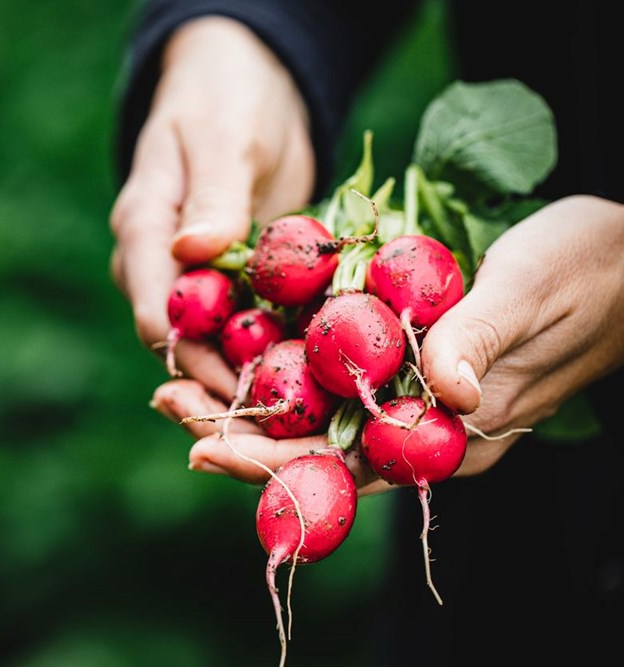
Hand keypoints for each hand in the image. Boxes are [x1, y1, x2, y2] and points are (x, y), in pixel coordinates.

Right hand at [109, 16, 315, 398]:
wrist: (244, 88)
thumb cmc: (227, 100)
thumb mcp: (224, 138)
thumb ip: (212, 195)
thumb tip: (193, 251)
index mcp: (145, 233)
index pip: (157, 313)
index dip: (194, 359)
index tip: (241, 390)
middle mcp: (160, 267)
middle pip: (183, 346)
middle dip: (223, 388)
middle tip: (276, 427)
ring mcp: (195, 279)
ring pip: (215, 346)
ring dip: (252, 381)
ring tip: (301, 416)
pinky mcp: (233, 282)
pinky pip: (249, 327)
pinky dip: (276, 352)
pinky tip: (315, 377)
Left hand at [151, 195, 623, 495]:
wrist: (620, 254)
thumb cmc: (589, 268)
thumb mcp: (535, 291)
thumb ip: (482, 340)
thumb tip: (442, 394)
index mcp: (453, 433)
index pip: (348, 463)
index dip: (273, 462)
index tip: (204, 449)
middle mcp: (423, 425)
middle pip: (314, 444)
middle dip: (237, 433)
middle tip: (164, 407)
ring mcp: (412, 392)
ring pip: (315, 411)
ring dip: (246, 402)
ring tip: (174, 387)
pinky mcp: (406, 355)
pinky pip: (334, 372)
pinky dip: (280, 366)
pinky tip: (234, 352)